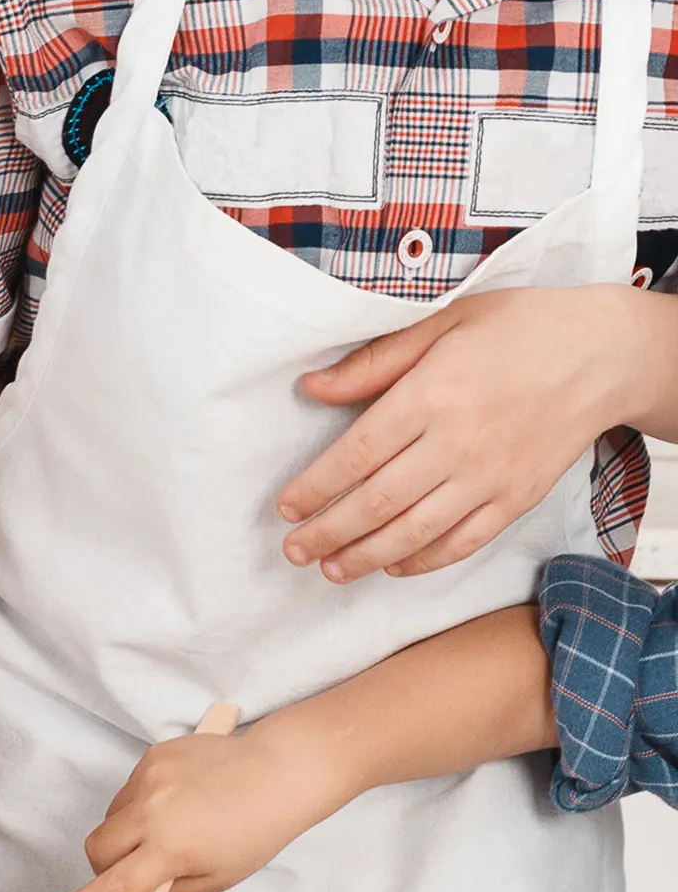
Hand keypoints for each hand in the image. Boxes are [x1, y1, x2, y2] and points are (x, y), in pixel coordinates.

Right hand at [47, 726, 346, 891]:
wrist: (279, 771)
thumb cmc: (256, 830)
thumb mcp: (217, 878)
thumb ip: (169, 889)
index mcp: (171, 850)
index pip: (113, 886)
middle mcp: (153, 813)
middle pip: (96, 847)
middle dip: (102, 865)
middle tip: (129, 868)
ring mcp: (150, 780)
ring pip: (111, 817)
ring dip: (125, 831)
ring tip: (167, 827)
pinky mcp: (152, 757)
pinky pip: (129, 790)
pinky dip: (141, 803)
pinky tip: (176, 801)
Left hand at [278, 286, 641, 581]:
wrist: (605, 353)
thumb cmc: (518, 329)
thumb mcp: (443, 322)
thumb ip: (375, 362)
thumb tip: (310, 387)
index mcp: (433, 394)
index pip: (357, 454)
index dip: (316, 487)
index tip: (286, 508)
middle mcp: (459, 442)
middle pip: (377, 502)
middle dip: (328, 533)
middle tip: (293, 550)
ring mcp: (490, 476)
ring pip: (413, 532)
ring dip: (364, 557)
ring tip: (329, 569)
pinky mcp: (517, 499)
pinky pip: (460, 543)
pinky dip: (421, 561)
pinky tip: (390, 566)